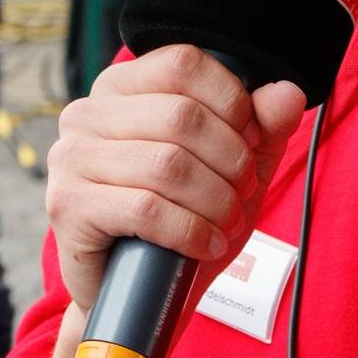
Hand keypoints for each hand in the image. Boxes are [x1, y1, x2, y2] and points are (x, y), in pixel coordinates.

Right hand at [43, 45, 305, 315]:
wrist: (136, 294)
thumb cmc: (182, 219)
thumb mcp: (232, 169)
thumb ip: (263, 128)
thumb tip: (289, 93)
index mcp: (121, 87)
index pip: (183, 64)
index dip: (232, 103)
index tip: (251, 142)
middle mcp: (87, 114)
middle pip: (181, 116)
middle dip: (230, 160)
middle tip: (243, 191)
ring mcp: (71, 159)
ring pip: (167, 165)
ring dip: (215, 200)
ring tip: (228, 223)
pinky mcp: (68, 207)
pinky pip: (146, 210)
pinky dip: (190, 231)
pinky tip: (205, 245)